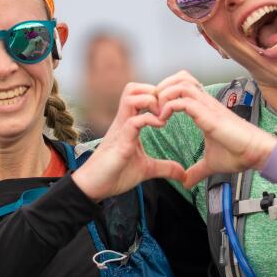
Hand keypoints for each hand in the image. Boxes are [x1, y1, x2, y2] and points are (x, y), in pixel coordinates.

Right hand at [72, 84, 184, 200]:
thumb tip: (183, 174)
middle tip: (167, 109)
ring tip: (163, 116)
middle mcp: (123, 122)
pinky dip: (149, 120)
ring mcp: (120, 129)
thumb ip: (165, 168)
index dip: (157, 95)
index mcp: (129, 124)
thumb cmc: (115, 175)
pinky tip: (161, 126)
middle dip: (154, 92)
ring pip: (131, 97)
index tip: (170, 108)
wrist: (93, 187)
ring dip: (151, 101)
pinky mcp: (120, 142)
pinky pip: (133, 121)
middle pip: (133, 88)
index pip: (139, 95)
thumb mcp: (146, 169)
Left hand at [156, 72, 275, 188]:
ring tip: (157, 111)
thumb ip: (196, 170)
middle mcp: (206, 103)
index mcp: (205, 109)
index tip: (156, 111)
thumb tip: (186, 181)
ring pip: (181, 83)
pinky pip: (185, 101)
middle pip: (180, 77)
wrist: (256, 154)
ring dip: (164, 94)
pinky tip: (163, 120)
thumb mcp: (210, 164)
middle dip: (162, 87)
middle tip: (153, 106)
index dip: (166, 93)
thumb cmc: (239, 154)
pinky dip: (169, 107)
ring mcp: (208, 106)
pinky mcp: (209, 115)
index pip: (183, 86)